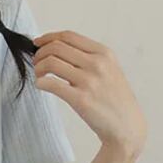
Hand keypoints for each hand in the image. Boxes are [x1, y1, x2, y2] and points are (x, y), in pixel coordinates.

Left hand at [32, 30, 147, 156]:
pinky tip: (40, 86)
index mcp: (104, 53)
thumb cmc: (114, 99)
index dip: (48, 37)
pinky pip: (51, 84)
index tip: (37, 43)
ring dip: (38, 68)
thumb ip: (88, 58)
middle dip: (40, 53)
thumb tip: (58, 49)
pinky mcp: (80, 99)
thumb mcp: (109, 69)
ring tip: (38, 76)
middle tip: (35, 63)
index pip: (68, 36)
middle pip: (57, 47)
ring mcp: (89, 81)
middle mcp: (97, 64)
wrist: (126, 126)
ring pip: (51, 63)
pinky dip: (40, 83)